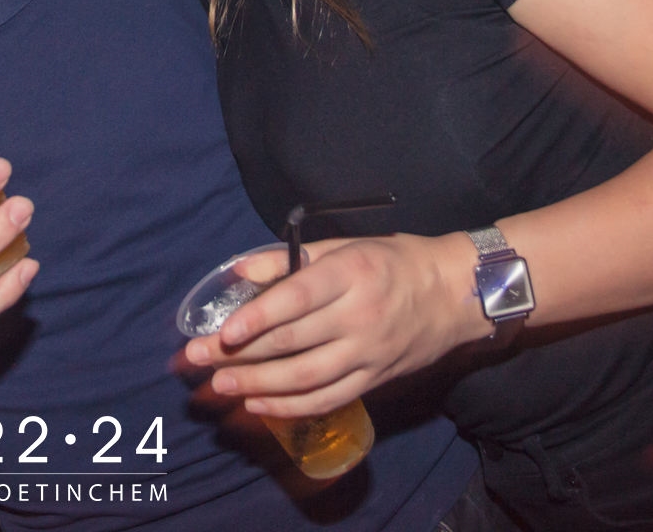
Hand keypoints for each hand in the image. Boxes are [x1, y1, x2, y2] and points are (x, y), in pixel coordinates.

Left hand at [181, 237, 487, 418]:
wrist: (454, 294)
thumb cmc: (392, 261)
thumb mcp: (345, 246)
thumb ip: (290, 259)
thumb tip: (240, 269)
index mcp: (351, 274)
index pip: (298, 298)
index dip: (258, 316)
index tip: (224, 332)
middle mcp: (359, 316)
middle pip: (292, 341)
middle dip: (240, 354)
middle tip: (198, 359)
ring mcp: (368, 353)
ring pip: (305, 378)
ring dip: (257, 385)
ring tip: (221, 386)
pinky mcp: (374, 380)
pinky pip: (327, 399)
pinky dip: (290, 407)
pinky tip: (258, 405)